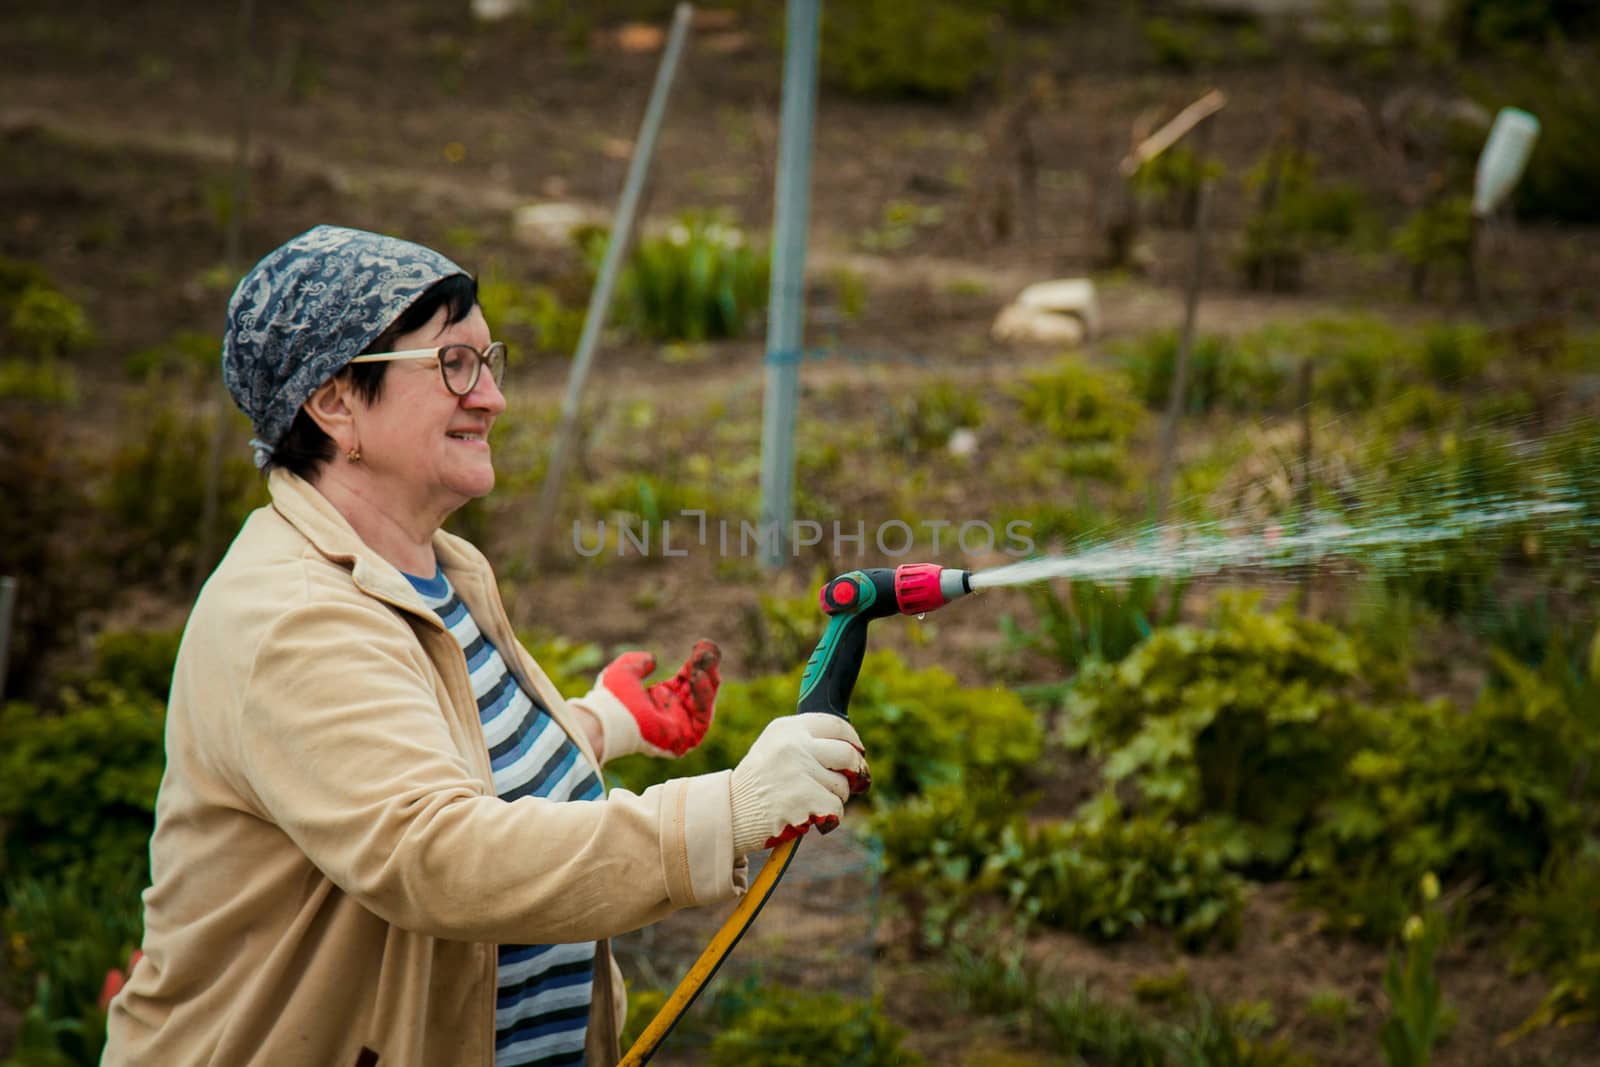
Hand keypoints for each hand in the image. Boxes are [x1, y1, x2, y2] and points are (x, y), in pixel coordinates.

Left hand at [579, 639, 720, 759]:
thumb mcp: (625, 670)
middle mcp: (671, 714)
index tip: (702, 646)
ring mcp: (679, 727)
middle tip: (712, 650)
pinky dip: (705, 697)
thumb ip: (639, 662)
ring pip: (704, 703)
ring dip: (709, 681)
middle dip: (706, 670)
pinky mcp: (685, 739)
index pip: (685, 681)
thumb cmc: (611, 697)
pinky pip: (703, 718)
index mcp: (659, 700)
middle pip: (698, 691)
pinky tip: (699, 677)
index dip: (695, 664)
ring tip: (706, 662)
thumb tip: (652, 660)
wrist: (608, 717)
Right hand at [729, 713, 870, 854]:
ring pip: (843, 786)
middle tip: (849, 783)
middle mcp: (793, 745)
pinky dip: (829, 817)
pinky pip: (837, 809)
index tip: (858, 751)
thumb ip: (807, 742)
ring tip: (810, 802)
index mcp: (787, 728)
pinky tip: (810, 817)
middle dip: (854, 772)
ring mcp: (799, 771)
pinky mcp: (804, 799)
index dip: (853, 740)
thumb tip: (854, 749)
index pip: (836, 724)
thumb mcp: (775, 748)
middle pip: (848, 755)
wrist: (729, 814)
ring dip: (836, 798)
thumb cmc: (758, 784)